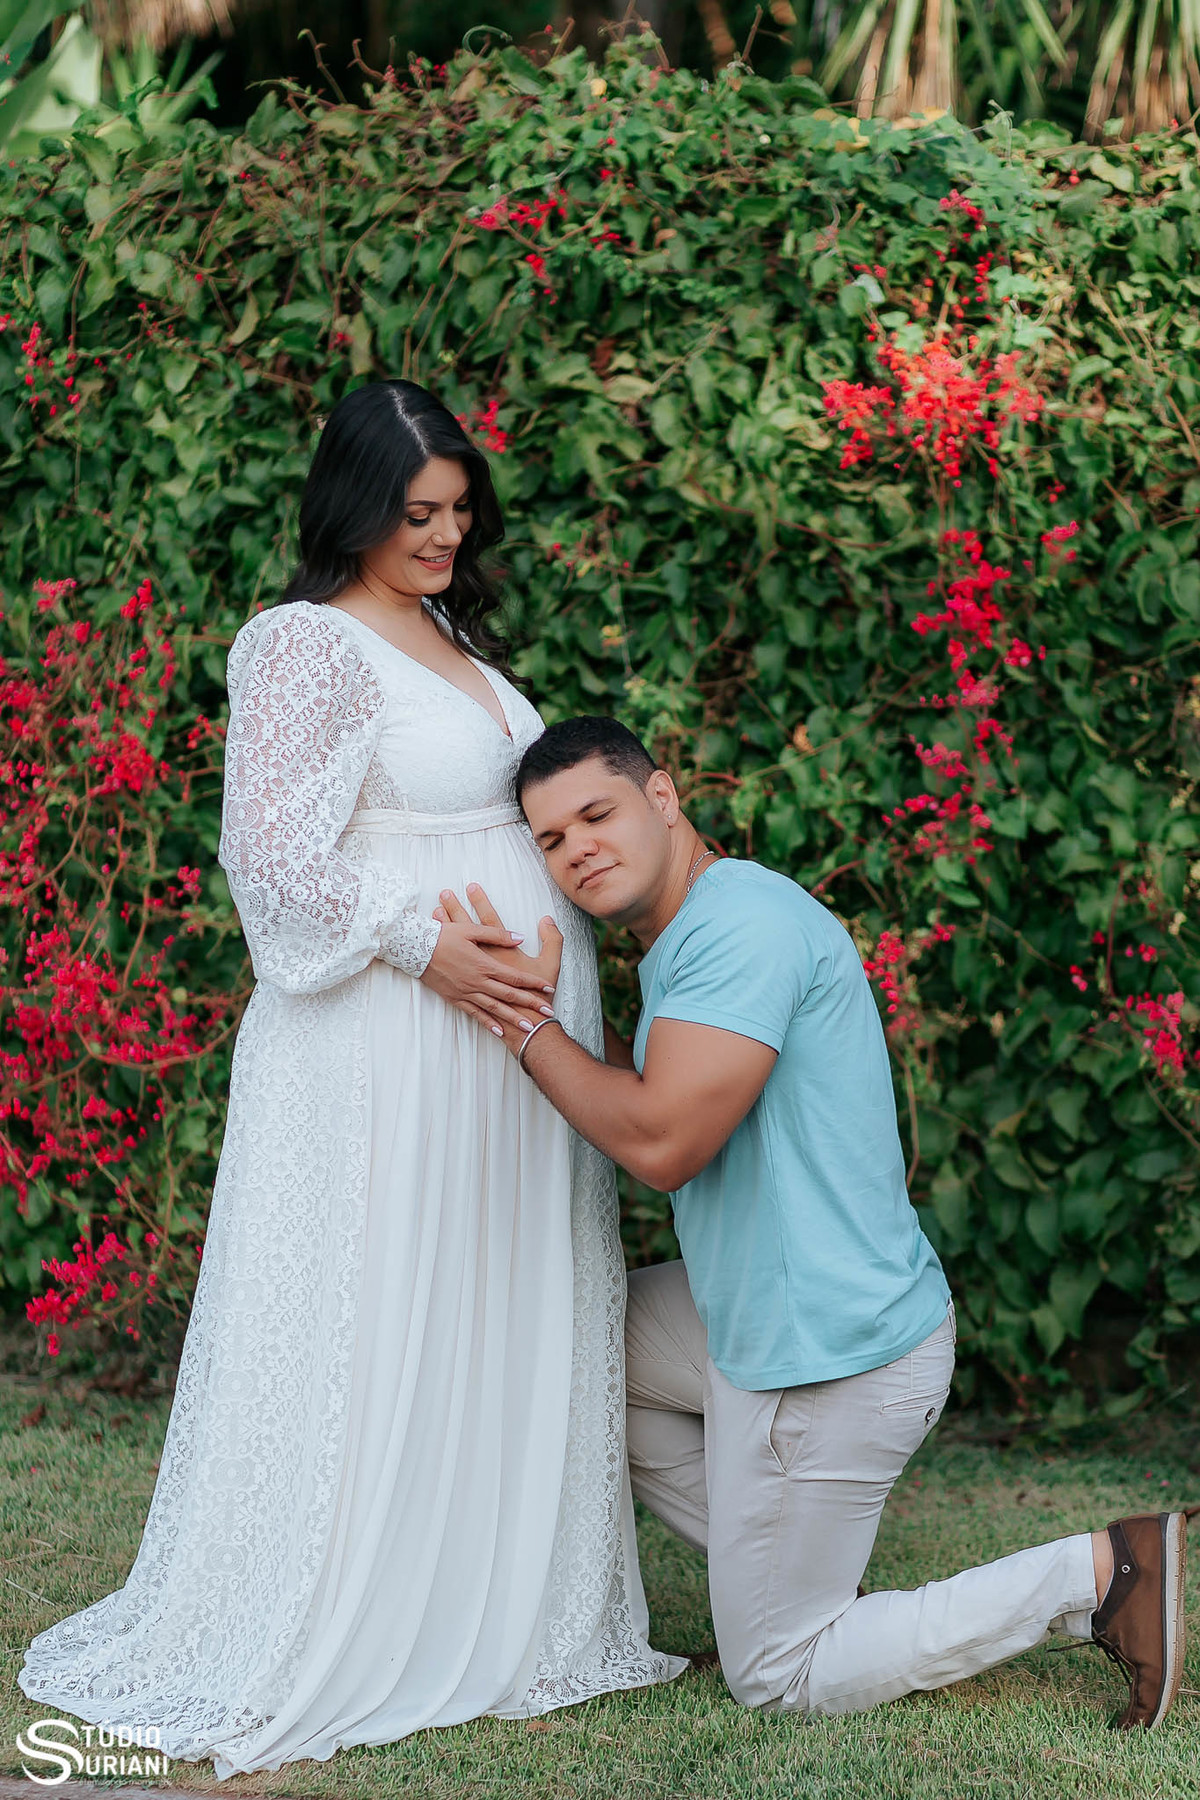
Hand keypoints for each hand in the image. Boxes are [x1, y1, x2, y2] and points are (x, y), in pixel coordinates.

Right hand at [433, 884, 563, 1053]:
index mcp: (484, 964)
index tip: (549, 989)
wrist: (415, 949)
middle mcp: (478, 981)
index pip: (515, 976)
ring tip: (528, 1027)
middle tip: (547, 1014)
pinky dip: (488, 1022)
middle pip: (509, 995)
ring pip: (494, 1008)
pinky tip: (499, 1030)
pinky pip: (475, 1013)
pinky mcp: (455, 998)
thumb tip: (520, 937)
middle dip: (530, 1005)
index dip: (533, 983)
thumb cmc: (443, 936)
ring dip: (512, 1018)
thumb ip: (498, 935)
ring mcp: (466, 992)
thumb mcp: (472, 930)